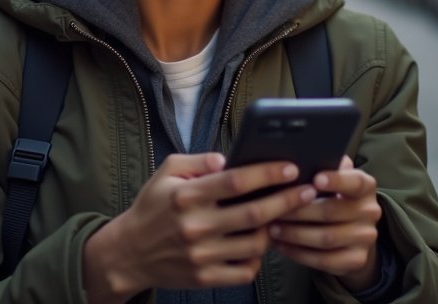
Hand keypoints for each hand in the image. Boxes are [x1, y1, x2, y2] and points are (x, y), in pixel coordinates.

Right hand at [82, 152, 317, 301]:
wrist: (129, 253)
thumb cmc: (153, 207)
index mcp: (186, 196)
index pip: (235, 181)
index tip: (291, 167)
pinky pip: (245, 270)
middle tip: (308, 190)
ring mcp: (201, 256)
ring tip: (284, 216)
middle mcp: (195, 227)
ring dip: (275, 229)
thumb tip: (230, 159)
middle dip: (287, 200)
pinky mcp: (205, 278)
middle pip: (254, 213)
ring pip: (255, 243)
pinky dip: (258, 257)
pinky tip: (260, 243)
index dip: (267, 173)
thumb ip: (199, 161)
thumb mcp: (167, 173)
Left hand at [268, 156, 383, 291]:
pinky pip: (324, 260)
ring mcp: (366, 238)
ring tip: (272, 228)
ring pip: (326, 238)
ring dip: (295, 234)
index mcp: (366, 186)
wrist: (354, 237)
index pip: (355, 181)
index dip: (336, 180)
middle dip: (299, 211)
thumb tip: (301, 155)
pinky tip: (282, 246)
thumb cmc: (334, 200)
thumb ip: (324, 168)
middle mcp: (371, 211)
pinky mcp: (357, 260)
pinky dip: (299, 254)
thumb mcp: (334, 182)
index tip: (315, 179)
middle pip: (332, 211)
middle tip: (274, 209)